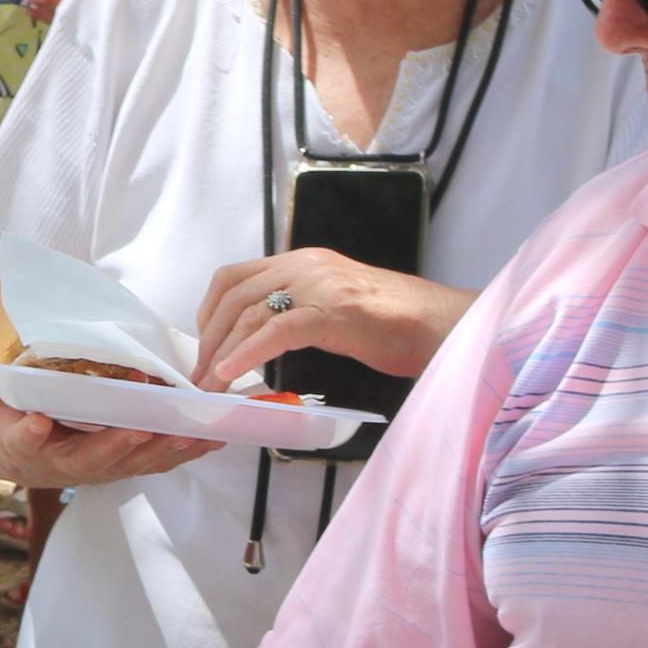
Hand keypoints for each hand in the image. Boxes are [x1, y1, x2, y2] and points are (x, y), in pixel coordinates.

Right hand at [0, 312, 219, 486]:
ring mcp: (91, 465)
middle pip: (88, 461)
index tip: (35, 424)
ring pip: (129, 464)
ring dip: (161, 450)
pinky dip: (180, 451)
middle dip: (116, 446)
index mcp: (16, 442)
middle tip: (141, 428)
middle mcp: (57, 463)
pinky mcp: (117, 460)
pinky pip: (151, 460)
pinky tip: (211, 437)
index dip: (27, 436)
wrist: (5, 444)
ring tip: (193, 433)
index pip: (20, 442)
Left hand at [193, 252, 473, 392]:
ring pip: (250, 314)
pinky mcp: (334, 312)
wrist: (446, 325)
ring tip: (212, 385)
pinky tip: (233, 375)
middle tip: (202, 375)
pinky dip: (248, 354)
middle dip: (210, 338)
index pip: (235, 277)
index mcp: (303, 262)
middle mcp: (305, 266)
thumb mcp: (336, 306)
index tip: (205, 346)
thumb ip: (300, 311)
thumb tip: (263, 339)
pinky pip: (277, 331)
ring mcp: (320, 286)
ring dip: (223, 353)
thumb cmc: (397, 324)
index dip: (210, 312)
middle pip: (234, 296)